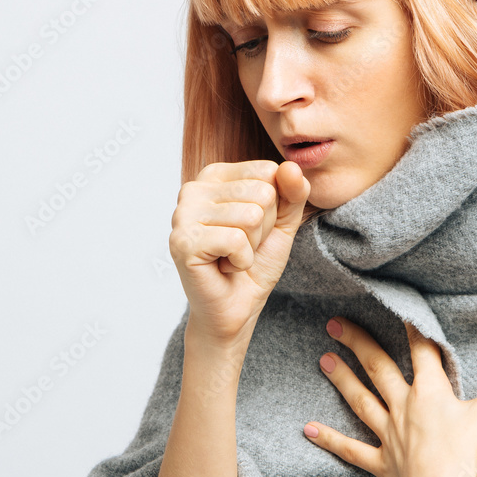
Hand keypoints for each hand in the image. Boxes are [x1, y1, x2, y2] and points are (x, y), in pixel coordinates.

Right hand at [169, 160, 309, 347]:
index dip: (274, 207)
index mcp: (214, 176)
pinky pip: (237, 240)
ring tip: (232, 257)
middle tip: (242, 247)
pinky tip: (224, 268)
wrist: (236, 309)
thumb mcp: (283, 222)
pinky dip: (241, 261)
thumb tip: (290, 166)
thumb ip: (293, 192)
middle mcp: (193, 188)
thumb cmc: (254, 263)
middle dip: (263, 229)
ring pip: (251, 216)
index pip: (268, 171)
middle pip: (262, 193)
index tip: (251, 229)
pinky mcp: (183, 241)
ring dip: (252, 246)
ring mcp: (183, 214)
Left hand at [302, 316, 476, 476]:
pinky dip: (330, 440)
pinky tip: (307, 429)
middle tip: (334, 321)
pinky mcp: (383, 465)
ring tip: (324, 359)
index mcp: (431, 393)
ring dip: (342, 380)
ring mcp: (390, 437)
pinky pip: (352, 450)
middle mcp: (404, 409)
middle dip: (359, 343)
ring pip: (361, 402)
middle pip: (379, 368)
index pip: (422, 349)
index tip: (398, 302)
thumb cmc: (472, 458)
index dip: (413, 325)